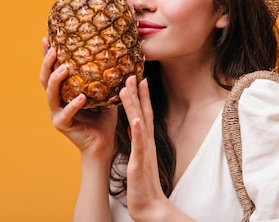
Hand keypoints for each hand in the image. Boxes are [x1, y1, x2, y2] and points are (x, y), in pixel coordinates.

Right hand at [40, 38, 116, 157]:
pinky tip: (81, 97)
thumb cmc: (104, 116)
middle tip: (54, 48)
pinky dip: (73, 105)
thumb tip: (117, 52)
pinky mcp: (62, 125)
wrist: (103, 143)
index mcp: (63, 91)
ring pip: (51, 94)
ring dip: (56, 80)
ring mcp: (57, 113)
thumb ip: (104, 75)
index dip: (48, 54)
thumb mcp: (105, 91)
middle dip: (47, 62)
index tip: (48, 37)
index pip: (52, 69)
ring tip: (64, 68)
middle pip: (45, 78)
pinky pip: (66, 114)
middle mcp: (56, 101)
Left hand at [120, 76, 170, 220]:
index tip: (138, 77)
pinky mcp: (140, 162)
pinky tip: (135, 119)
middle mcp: (146, 142)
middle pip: (143, 112)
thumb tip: (133, 125)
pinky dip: (138, 130)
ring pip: (139, 123)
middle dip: (138, 93)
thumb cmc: (144, 183)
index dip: (141, 95)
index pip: (143, 113)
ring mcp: (144, 151)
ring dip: (134, 105)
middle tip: (133, 73)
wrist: (150, 206)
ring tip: (128, 88)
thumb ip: (138, 140)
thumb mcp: (140, 157)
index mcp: (145, 141)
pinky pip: (139, 144)